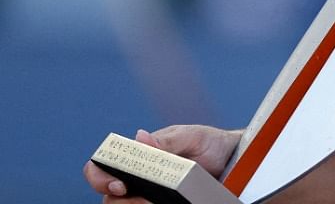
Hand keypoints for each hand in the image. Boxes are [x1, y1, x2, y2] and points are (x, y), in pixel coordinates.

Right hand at [83, 125, 241, 201]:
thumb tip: (140, 138)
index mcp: (139, 156)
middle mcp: (140, 178)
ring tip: (153, 203)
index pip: (103, 166)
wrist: (234, 159)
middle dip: (114, 198)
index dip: (99, 176)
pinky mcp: (164, 203)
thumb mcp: (191, 137)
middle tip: (133, 196)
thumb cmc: (209, 143)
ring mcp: (151, 194)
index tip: (117, 183)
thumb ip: (167, 141)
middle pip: (110, 195)